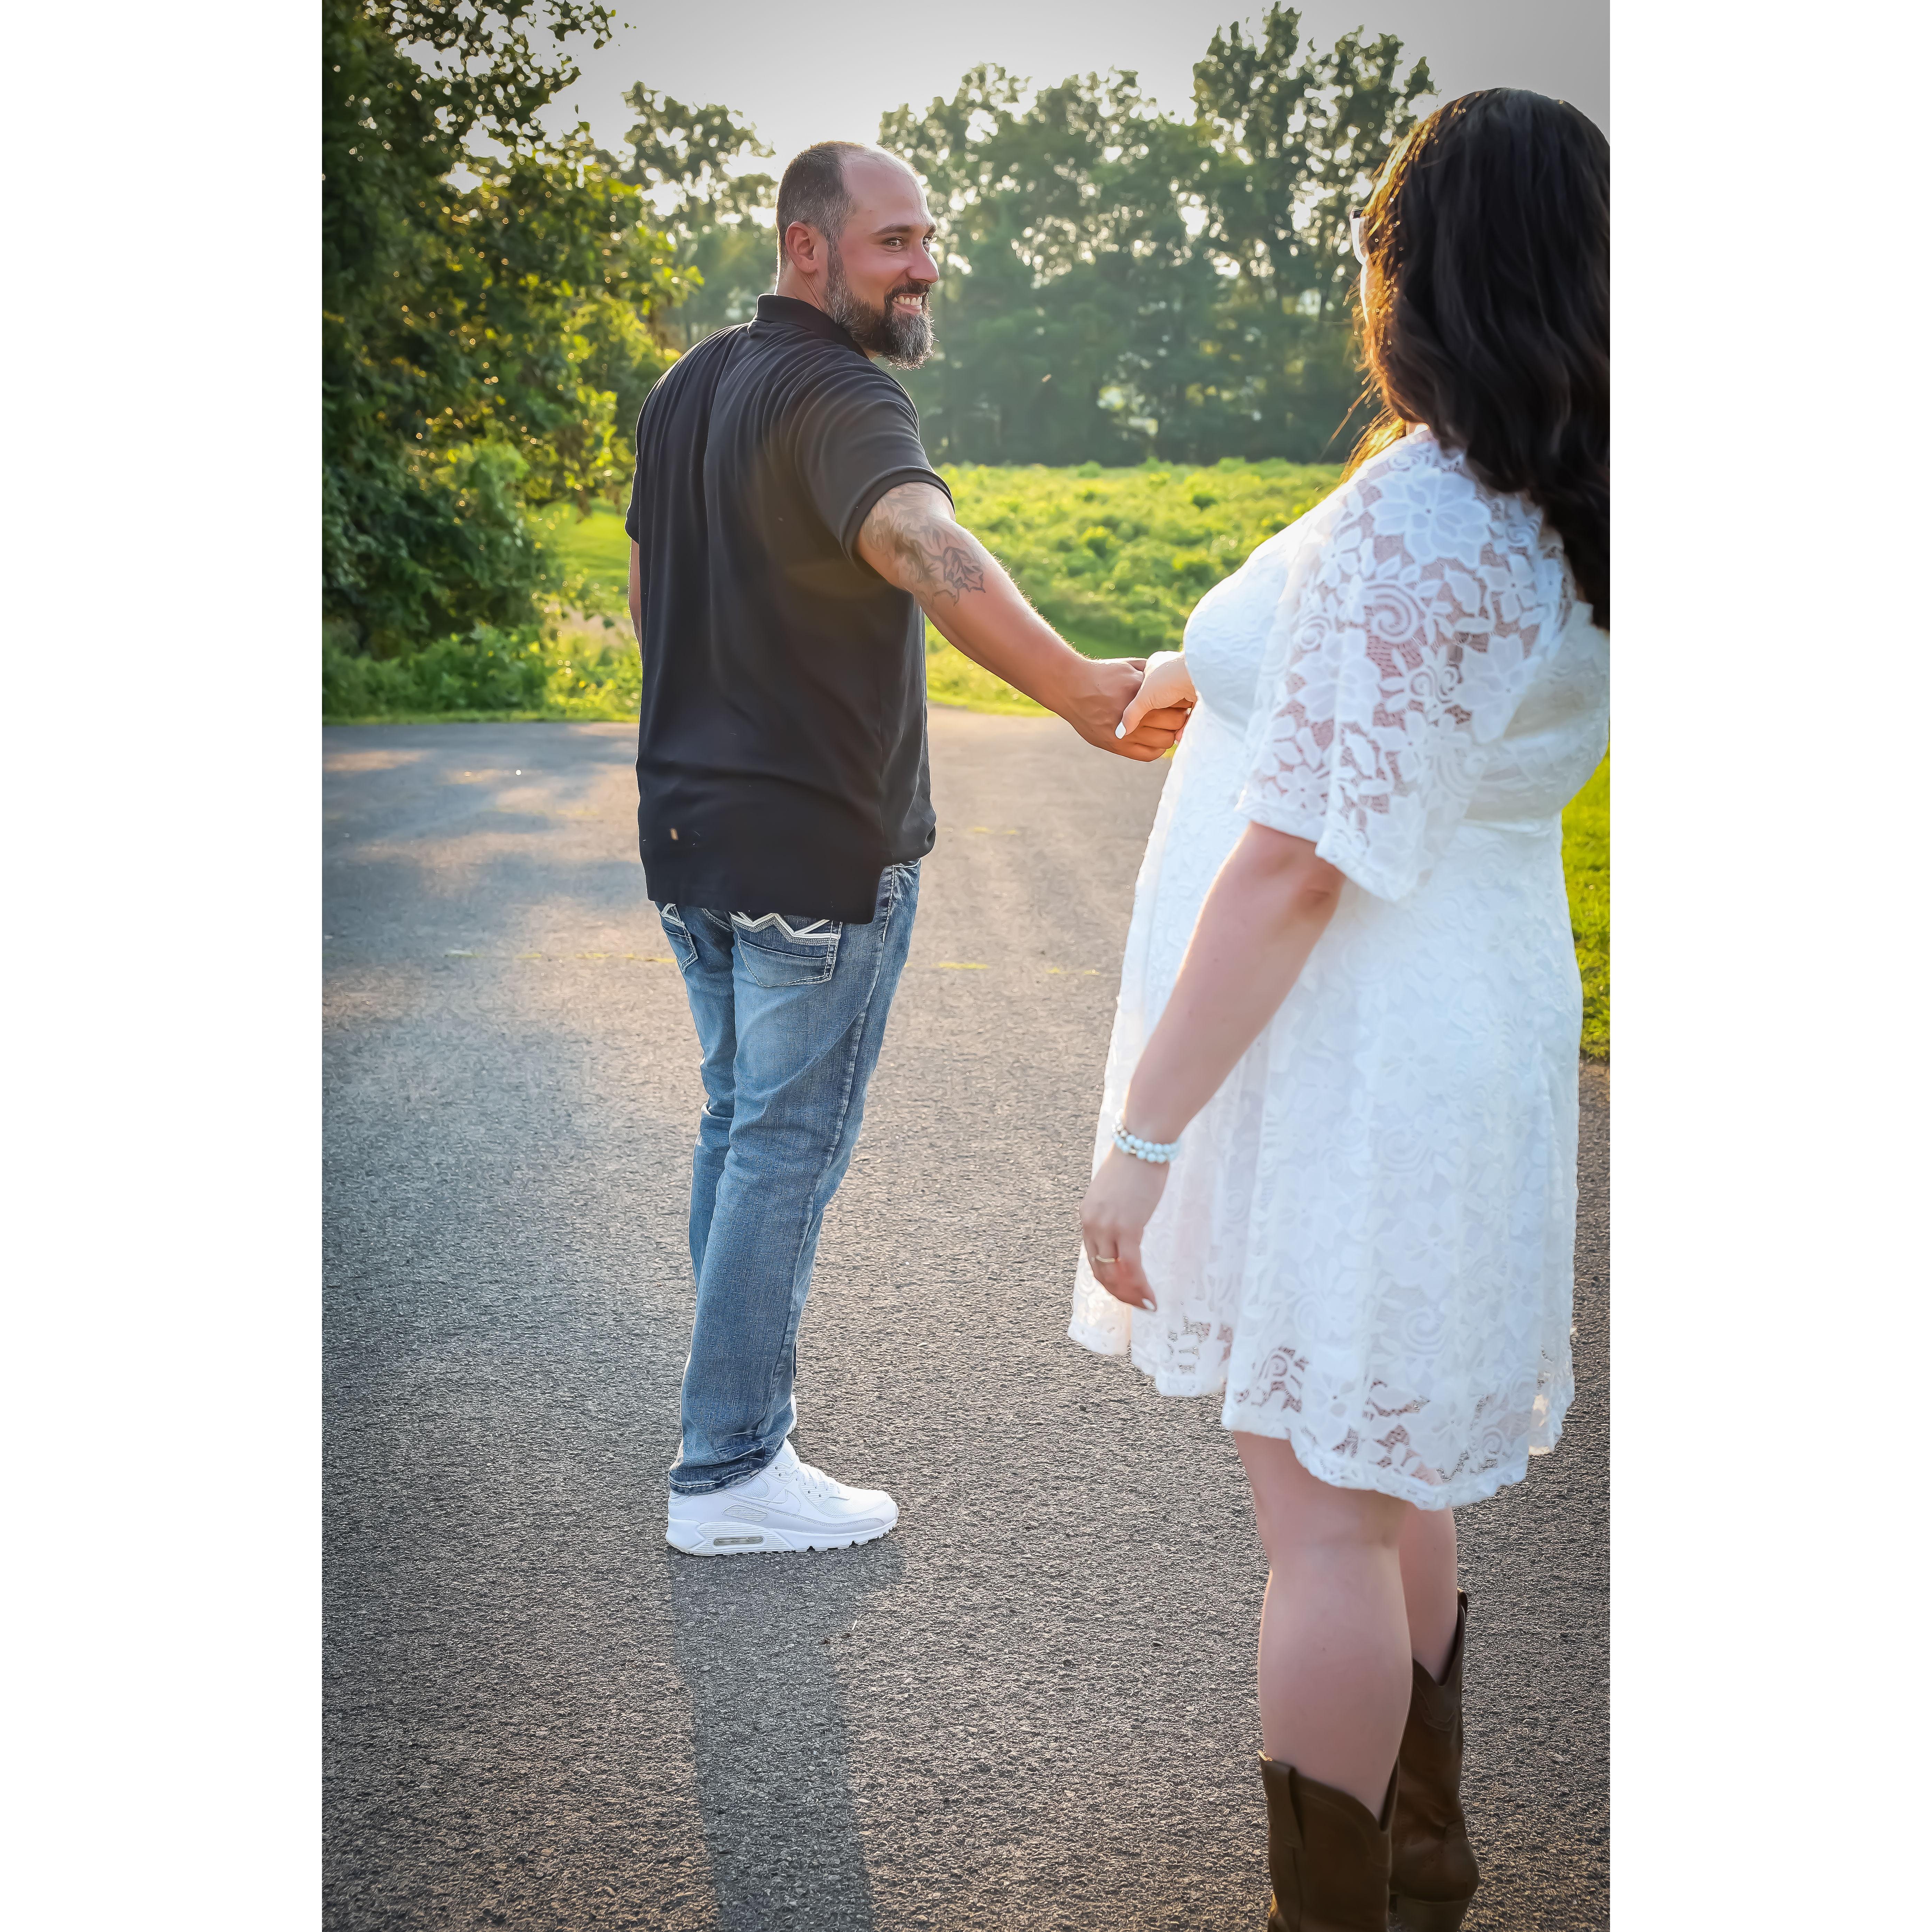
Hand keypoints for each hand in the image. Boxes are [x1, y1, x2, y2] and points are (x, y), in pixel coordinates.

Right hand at [1068, 658, 1189, 761]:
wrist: (1071, 687)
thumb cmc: (1102, 674)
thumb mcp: (1128, 667)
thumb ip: (1151, 673)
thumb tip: (1174, 676)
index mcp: (1139, 690)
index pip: (1175, 701)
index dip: (1182, 701)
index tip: (1181, 699)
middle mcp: (1133, 712)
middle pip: (1174, 721)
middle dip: (1179, 717)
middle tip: (1177, 714)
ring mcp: (1124, 732)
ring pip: (1165, 740)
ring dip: (1169, 733)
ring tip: (1165, 726)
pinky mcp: (1116, 745)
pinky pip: (1149, 754)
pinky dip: (1157, 748)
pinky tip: (1155, 738)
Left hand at [1080, 1148, 1168, 1310]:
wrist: (1143, 1143)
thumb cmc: (1136, 1163)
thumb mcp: (1117, 1193)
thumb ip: (1116, 1213)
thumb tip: (1127, 1230)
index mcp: (1087, 1215)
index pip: (1094, 1257)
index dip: (1109, 1279)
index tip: (1126, 1291)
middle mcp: (1092, 1223)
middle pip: (1100, 1270)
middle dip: (1119, 1293)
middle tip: (1137, 1305)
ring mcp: (1107, 1226)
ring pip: (1114, 1273)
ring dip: (1130, 1295)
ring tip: (1147, 1306)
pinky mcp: (1126, 1227)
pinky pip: (1130, 1266)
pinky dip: (1140, 1286)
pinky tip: (1151, 1298)